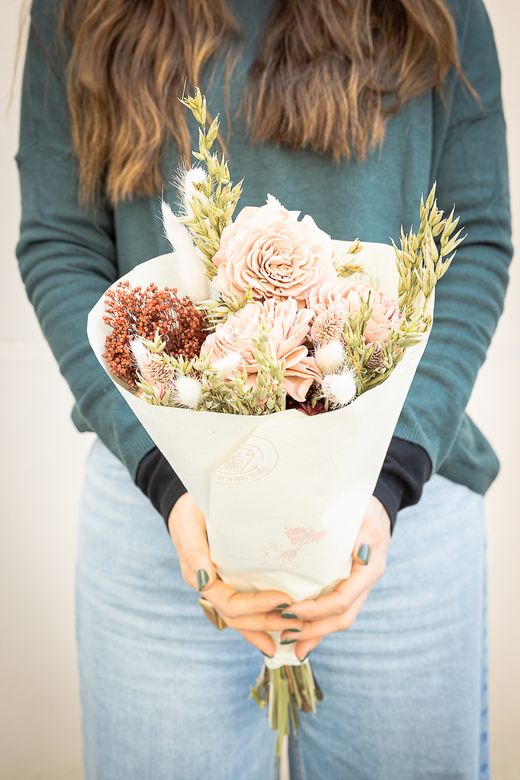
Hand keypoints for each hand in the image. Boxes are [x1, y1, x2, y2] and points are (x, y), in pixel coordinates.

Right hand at [167, 493, 300, 656]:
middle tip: (298, 621)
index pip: (229, 604)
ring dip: (267, 626)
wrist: (189, 502)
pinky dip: (260, 620)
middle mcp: (210, 587)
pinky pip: (244, 605)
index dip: (256, 606)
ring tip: (295, 629)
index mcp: (199, 577)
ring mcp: (220, 586)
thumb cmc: (190, 510)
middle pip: (237, 617)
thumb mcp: (189, 525)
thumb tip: (205, 579)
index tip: (284, 598)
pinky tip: (278, 630)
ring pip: (241, 617)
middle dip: (267, 621)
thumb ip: (194, 553)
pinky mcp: (229, 580)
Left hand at [283, 497, 390, 660]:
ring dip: (314, 633)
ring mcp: (358, 589)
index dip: (317, 608)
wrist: (376, 510)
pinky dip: (318, 626)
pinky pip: (335, 612)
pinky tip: (300, 639)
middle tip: (285, 632)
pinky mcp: (348, 588)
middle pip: (341, 617)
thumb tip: (355, 549)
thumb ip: (356, 532)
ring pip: (339, 619)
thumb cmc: (365, 509)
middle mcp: (365, 584)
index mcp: (369, 569)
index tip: (291, 609)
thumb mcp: (361, 514)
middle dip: (313, 628)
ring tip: (287, 640)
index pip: (342, 599)